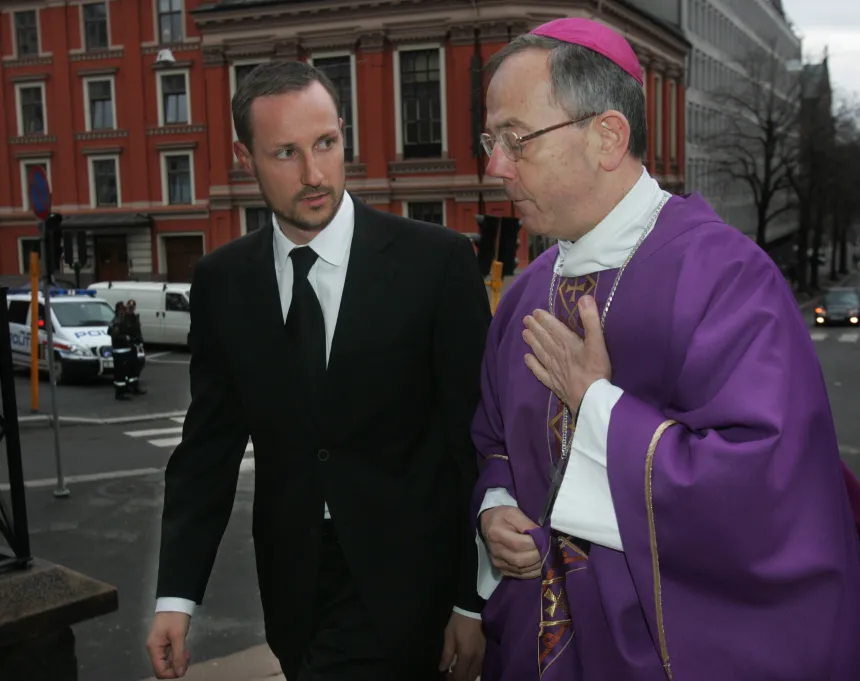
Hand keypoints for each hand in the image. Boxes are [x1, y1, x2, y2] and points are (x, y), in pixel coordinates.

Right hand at [146, 612, 190, 677]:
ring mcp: (160, 645)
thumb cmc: (175, 617)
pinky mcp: (166, 641)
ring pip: (169, 661)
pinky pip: (171, 654)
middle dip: (177, 665)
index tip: (184, 666)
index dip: (172, 673)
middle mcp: (155, 649)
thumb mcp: (178, 636)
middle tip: (187, 655)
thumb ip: (178, 655)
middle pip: (164, 667)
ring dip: (179, 659)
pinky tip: (185, 647)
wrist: (176, 600)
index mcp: (154, 648)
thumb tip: (180, 674)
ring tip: (187, 650)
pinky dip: (179, 653)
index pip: (160, 671)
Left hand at [438, 611, 484, 680]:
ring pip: (477, 674)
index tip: (446, 676)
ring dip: (468, 675)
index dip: (452, 680)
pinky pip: (481, 667)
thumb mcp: (449, 636)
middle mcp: (477, 659)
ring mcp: (484, 655)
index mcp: (466, 655)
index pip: (460, 677)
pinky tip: (468, 664)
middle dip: (460, 679)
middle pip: (470, 678)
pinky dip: (474, 670)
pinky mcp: (487, 651)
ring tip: (459, 669)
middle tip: (451, 673)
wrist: (474, 608)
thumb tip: (442, 669)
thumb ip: (446, 655)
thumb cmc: (459, 622)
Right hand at [480, 506, 541, 578]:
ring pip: (522, 569)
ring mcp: (498, 562)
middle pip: (521, 559)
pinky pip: (520, 575)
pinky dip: (533, 571)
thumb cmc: (502, 516)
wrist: (488, 524)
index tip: (546, 539)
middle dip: (539, 555)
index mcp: (496, 533)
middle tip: (549, 549)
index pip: (519, 544)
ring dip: (538, 565)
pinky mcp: (502, 570)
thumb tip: (542, 535)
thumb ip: (527, 523)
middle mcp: (496, 551)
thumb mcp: (513, 513)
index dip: (535, 544)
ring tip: (547, 556)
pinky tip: (540, 564)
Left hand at [522, 295, 610, 410]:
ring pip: (540, 352)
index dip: (544, 319)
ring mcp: (553, 369)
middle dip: (535, 328)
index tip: (534, 312)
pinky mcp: (553, 383)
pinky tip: (527, 359)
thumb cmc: (596, 369)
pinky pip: (540, 371)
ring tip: (524, 334)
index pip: (553, 328)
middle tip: (526, 320)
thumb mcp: (597, 342)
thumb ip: (590, 320)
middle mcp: (557, 354)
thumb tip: (584, 297)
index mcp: (567, 343)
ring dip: (532, 342)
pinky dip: (532, 364)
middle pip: (544, 339)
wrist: (590, 398)